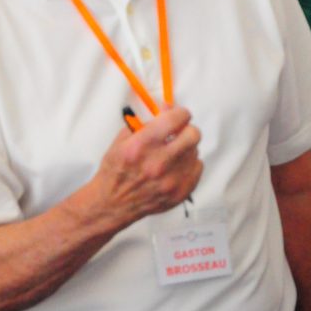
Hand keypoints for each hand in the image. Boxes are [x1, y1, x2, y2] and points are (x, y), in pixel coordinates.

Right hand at [95, 105, 201, 223]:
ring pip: (195, 151)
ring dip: (186, 148)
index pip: (176, 118)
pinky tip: (176, 166)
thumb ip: (148, 121)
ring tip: (172, 153)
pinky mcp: (180, 193)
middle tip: (178, 134)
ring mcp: (171, 180)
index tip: (178, 116)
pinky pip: (198, 167)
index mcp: (142, 145)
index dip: (179, 113)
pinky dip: (189, 164)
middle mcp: (158, 163)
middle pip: (193, 134)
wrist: (113, 203)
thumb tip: (169, 106)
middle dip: (186, 130)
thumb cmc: (116, 170)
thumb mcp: (123, 139)